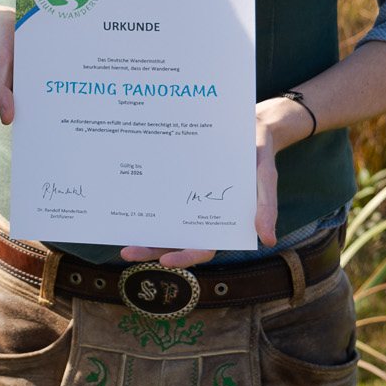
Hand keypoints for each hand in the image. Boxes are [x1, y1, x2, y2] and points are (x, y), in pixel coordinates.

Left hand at [119, 101, 288, 265]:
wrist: (249, 125)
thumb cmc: (257, 156)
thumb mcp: (265, 178)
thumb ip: (266, 207)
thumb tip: (267, 240)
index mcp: (222, 219)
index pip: (203, 247)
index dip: (185, 257)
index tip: (165, 260)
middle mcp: (201, 213)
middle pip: (175, 238)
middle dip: (151, 249)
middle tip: (127, 252)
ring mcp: (188, 197)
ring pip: (164, 221)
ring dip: (143, 230)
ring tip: (119, 235)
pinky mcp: (178, 180)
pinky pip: (160, 194)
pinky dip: (146, 201)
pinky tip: (125, 201)